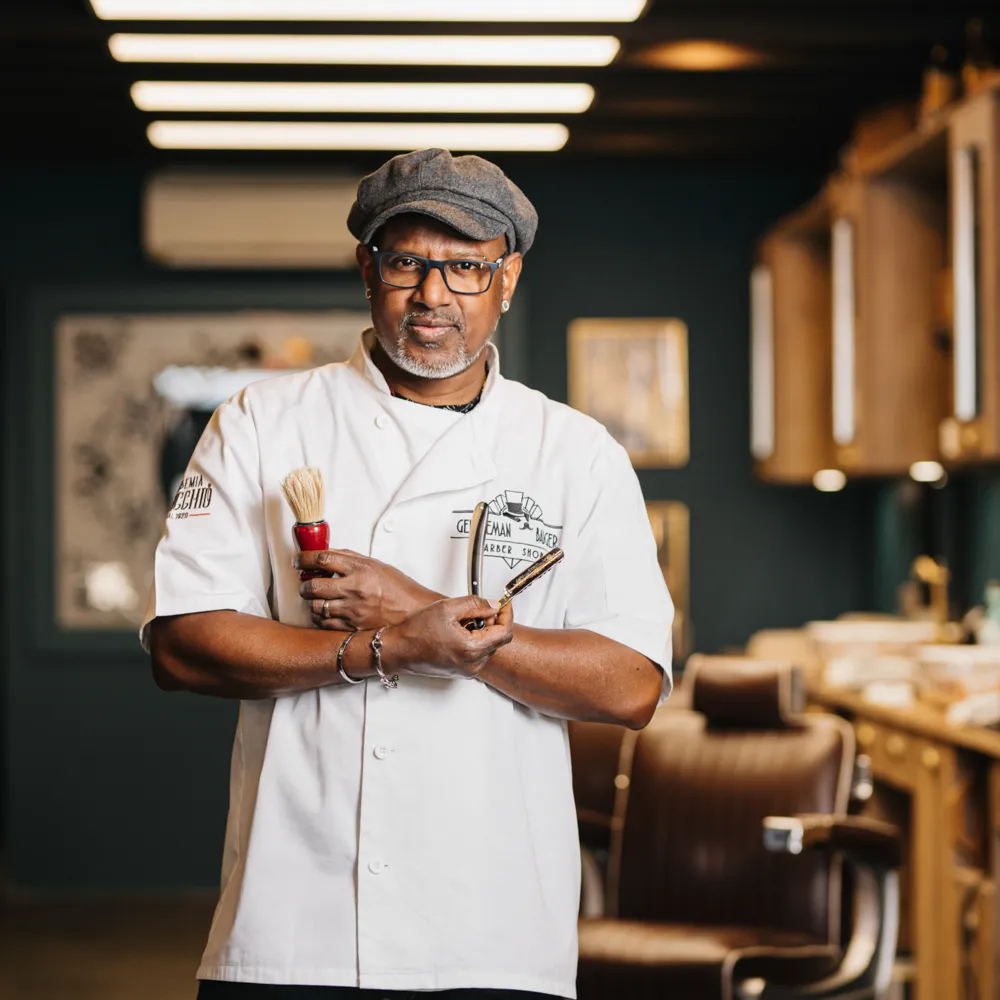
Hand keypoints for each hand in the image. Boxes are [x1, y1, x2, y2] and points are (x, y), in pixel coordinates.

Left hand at [297, 549, 440, 631]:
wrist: (415, 613)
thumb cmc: (399, 589)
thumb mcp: (377, 566)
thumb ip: (351, 559)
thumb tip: (327, 554)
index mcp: (361, 569)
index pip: (323, 558)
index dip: (304, 558)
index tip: (298, 560)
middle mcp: (356, 589)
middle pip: (314, 585)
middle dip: (304, 585)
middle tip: (305, 584)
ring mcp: (353, 610)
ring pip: (316, 606)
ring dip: (312, 602)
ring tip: (316, 599)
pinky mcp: (353, 627)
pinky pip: (325, 623)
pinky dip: (320, 617)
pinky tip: (325, 613)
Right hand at [391, 596, 513, 678]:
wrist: (399, 650)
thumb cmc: (416, 632)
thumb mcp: (448, 608)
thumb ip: (476, 604)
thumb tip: (494, 605)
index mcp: (472, 649)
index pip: (505, 632)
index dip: (507, 614)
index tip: (503, 604)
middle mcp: (472, 664)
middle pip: (497, 639)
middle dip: (490, 621)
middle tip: (474, 610)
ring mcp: (467, 670)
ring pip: (488, 645)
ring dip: (480, 630)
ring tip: (459, 622)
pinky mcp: (461, 671)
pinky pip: (477, 653)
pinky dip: (473, 640)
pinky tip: (456, 632)